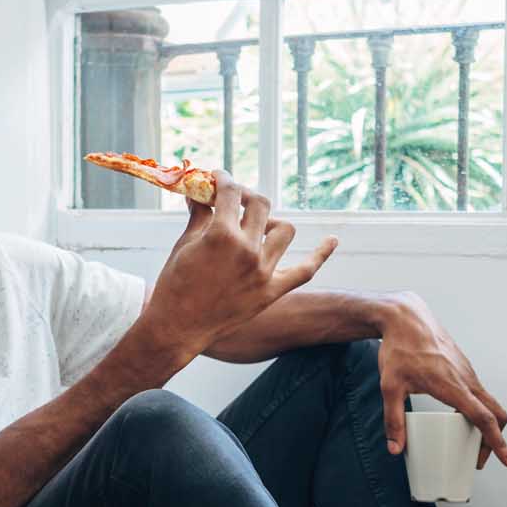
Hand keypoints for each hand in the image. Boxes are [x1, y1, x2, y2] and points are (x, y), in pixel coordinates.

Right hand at [136, 172, 338, 371]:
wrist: (178, 328)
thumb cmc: (174, 284)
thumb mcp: (184, 244)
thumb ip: (198, 215)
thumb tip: (200, 194)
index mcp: (222, 235)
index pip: (231, 192)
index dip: (224, 179)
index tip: (219, 178)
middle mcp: (248, 250)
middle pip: (261, 205)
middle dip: (247, 196)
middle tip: (235, 200)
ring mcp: (263, 272)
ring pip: (284, 230)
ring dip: (271, 222)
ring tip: (257, 226)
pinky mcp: (272, 292)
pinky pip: (305, 270)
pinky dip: (320, 254)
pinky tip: (332, 241)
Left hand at [374, 293, 506, 469]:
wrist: (406, 317)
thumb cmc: (399, 349)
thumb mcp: (390, 387)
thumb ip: (393, 419)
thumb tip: (395, 449)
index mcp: (453, 386)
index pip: (484, 419)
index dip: (497, 442)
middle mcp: (467, 379)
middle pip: (496, 414)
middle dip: (495, 440)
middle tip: (481, 459)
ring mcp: (468, 372)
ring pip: (489, 403)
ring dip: (487, 425)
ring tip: (470, 443)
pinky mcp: (463, 367)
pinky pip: (479, 393)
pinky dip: (480, 410)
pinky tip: (462, 417)